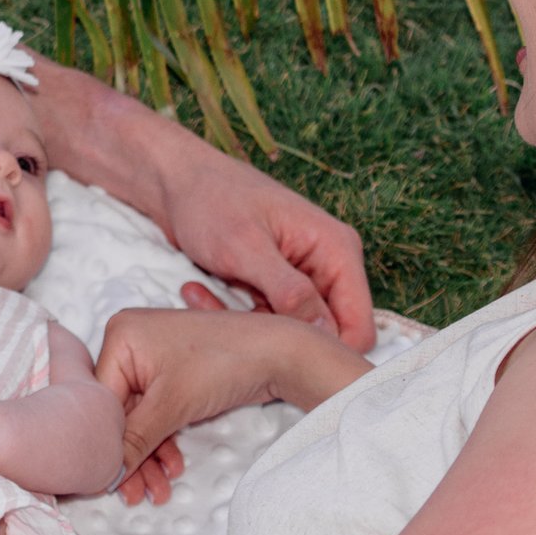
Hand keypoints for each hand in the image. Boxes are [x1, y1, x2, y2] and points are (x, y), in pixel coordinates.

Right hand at [94, 286, 325, 503]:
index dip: (107, 444)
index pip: (100, 400)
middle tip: (137, 495)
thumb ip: (134, 440)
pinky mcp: (171, 371)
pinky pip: (156, 409)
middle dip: (133, 455)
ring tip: (161, 489)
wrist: (278, 352)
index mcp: (120, 335)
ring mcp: (151, 355)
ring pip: (139, 415)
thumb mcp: (172, 404)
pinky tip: (173, 465)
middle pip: (119, 411)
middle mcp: (130, 341)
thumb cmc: (224, 362)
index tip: (112, 483)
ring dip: (150, 454)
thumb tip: (107, 472)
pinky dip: (163, 438)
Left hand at [158, 152, 374, 349]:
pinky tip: (199, 294)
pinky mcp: (275, 287)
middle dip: (278, 338)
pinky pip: (267, 321)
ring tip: (204, 299)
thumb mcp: (246, 247)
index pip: (359, 327)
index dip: (328, 350)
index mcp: (337, 250)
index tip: (279, 352)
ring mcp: (303, 278)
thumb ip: (289, 290)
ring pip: (292, 332)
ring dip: (250, 326)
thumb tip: (324, 333)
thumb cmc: (210, 200)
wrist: (176, 181)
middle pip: (326, 334)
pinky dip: (237, 317)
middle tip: (231, 324)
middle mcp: (328, 266)